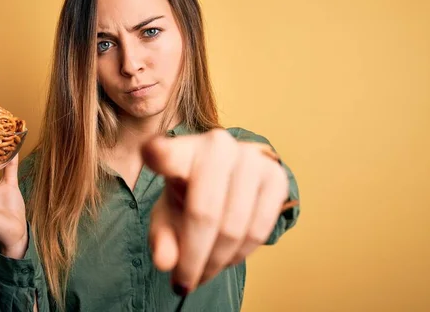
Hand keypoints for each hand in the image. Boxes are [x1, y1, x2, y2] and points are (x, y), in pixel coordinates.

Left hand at [142, 129, 289, 294]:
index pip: (167, 152)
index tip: (153, 153)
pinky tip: (228, 258)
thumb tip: (165, 263)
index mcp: (182, 149)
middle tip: (184, 284)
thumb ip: (162, 237)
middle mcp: (218, 146)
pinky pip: (260, 228)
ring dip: (217, 261)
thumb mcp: (167, 215)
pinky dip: (242, 253)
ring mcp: (251, 158)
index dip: (159, 153)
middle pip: (204, 212)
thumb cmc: (189, 197)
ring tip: (204, 274)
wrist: (228, 180)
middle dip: (194, 258)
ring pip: (234, 226)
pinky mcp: (276, 176)